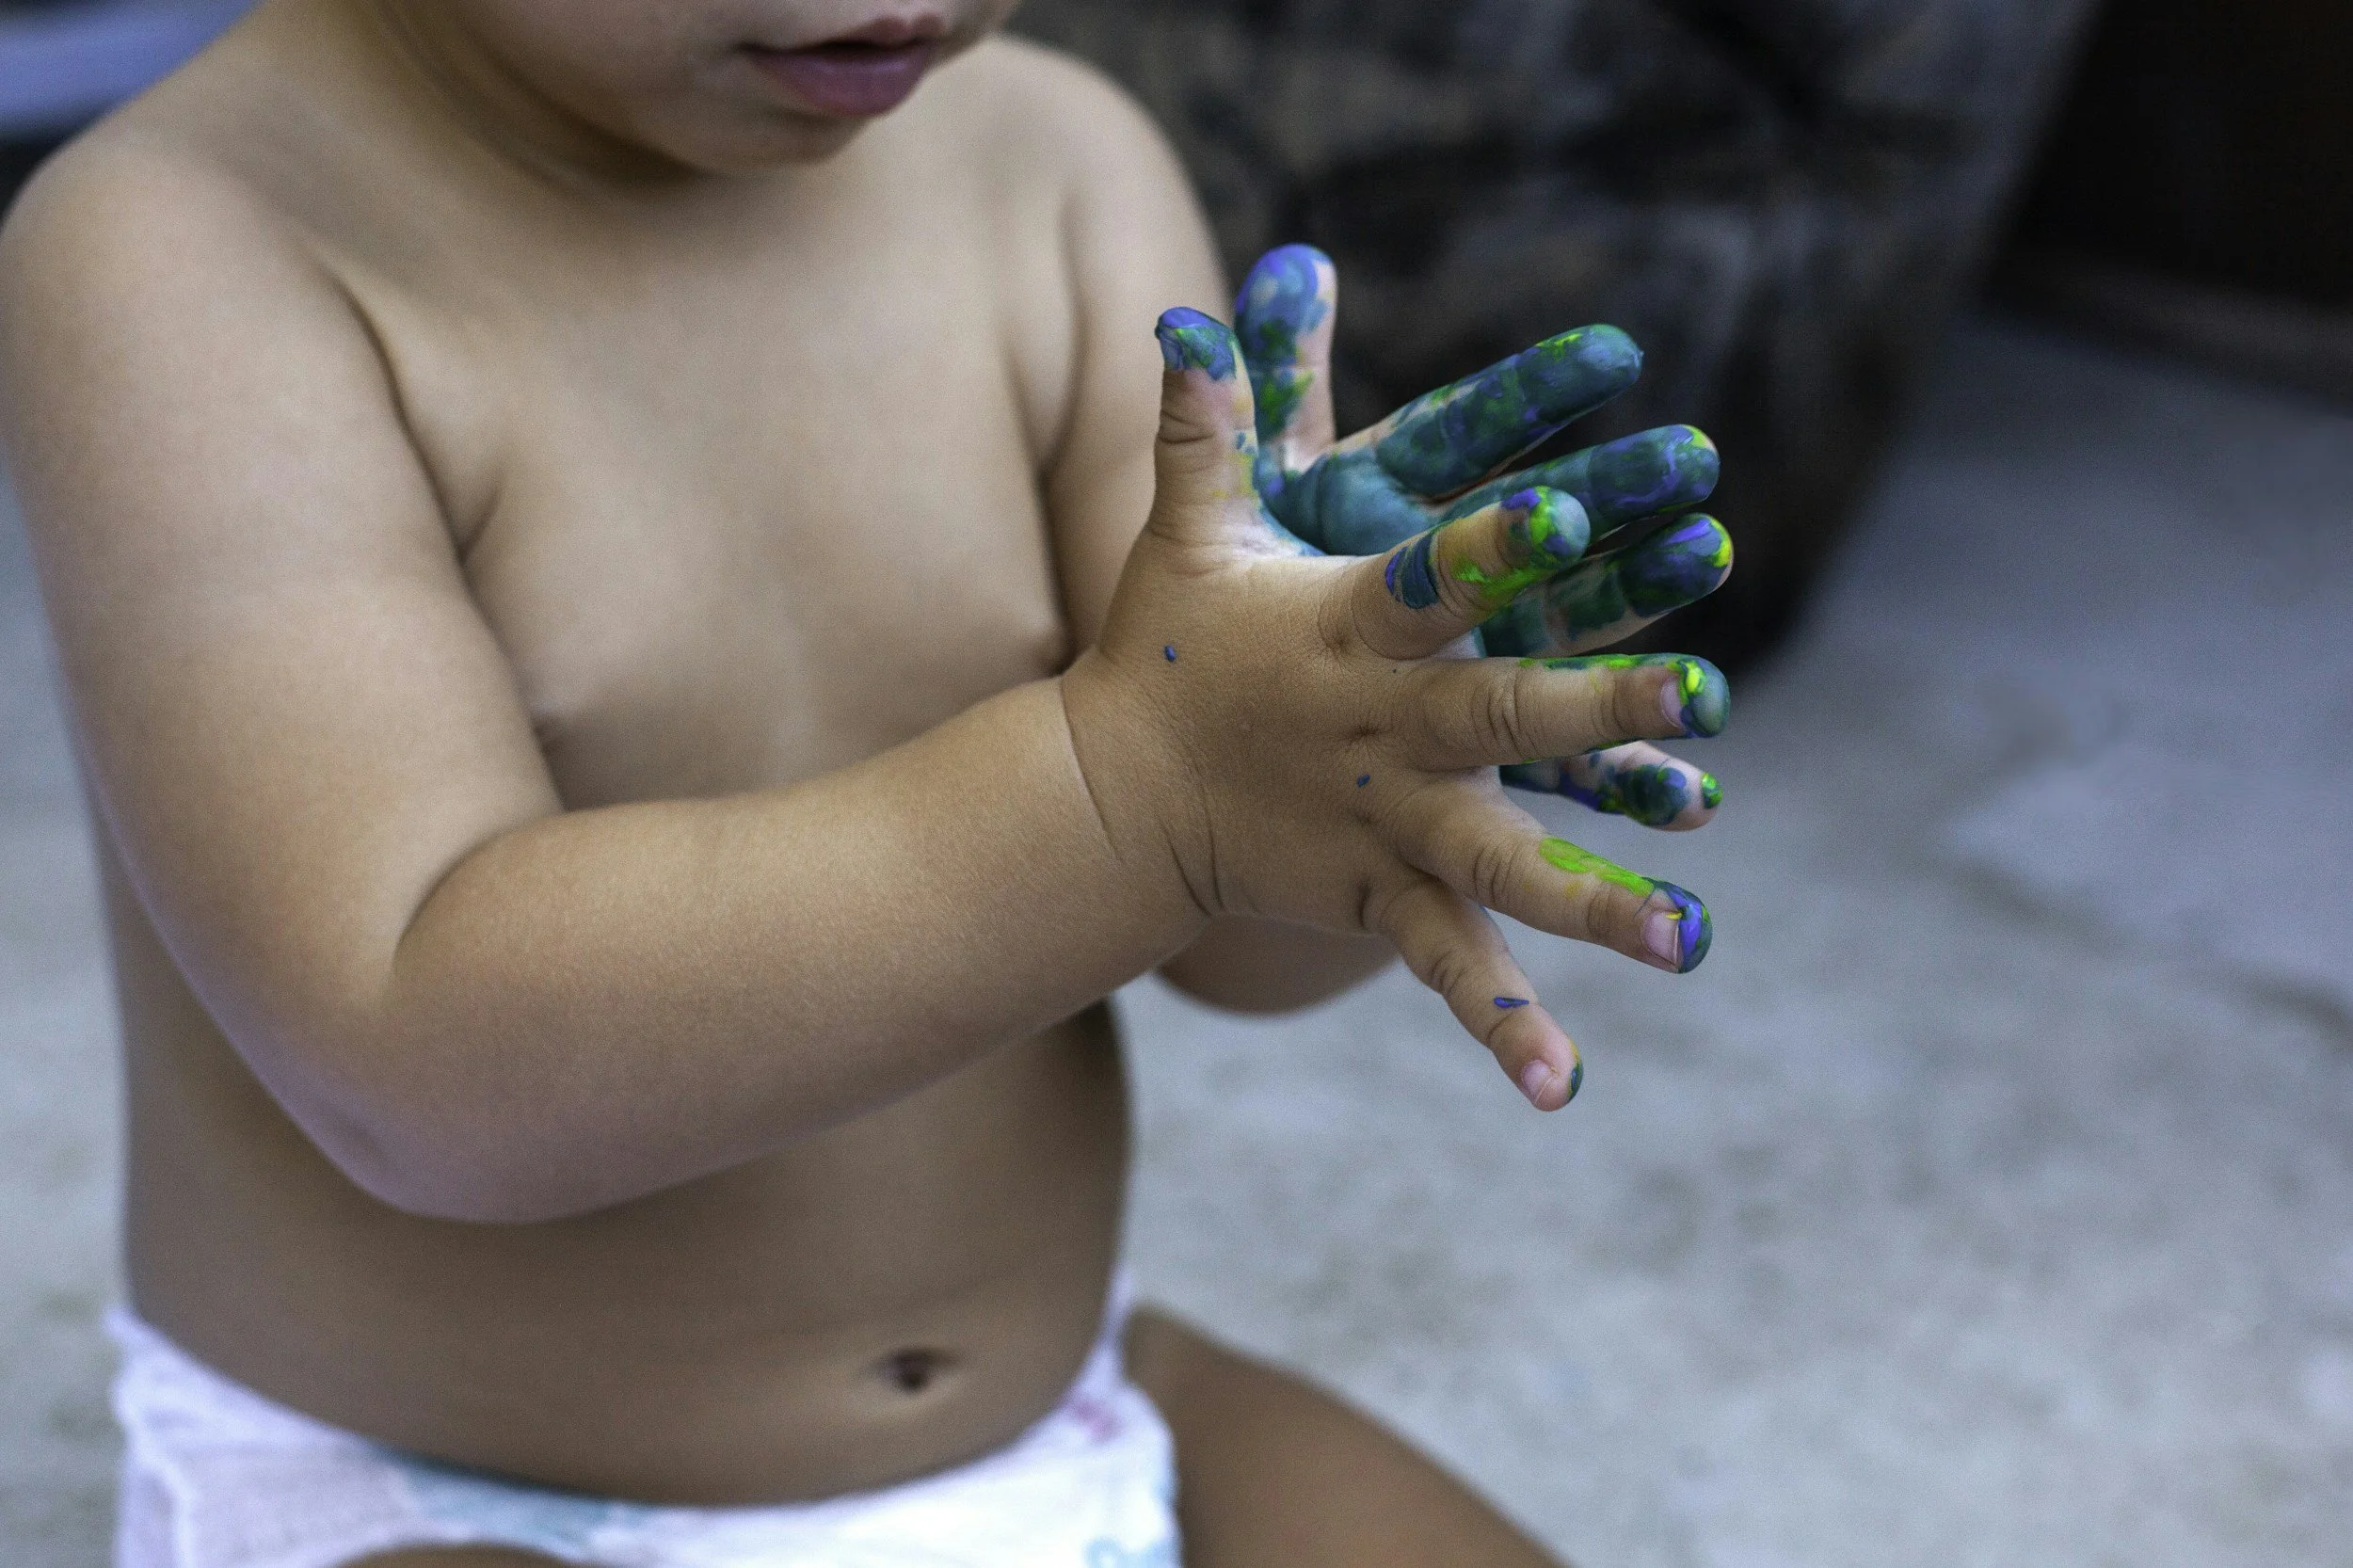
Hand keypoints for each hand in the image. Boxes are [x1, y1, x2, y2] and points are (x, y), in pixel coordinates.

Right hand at [1065, 310, 1720, 1112]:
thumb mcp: (1186, 531)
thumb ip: (1211, 424)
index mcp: (1344, 633)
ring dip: (1597, 900)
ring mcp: (1383, 827)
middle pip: (1498, 715)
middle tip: (1706, 694)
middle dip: (1598, 707)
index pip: (1429, 578)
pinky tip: (1560, 1089)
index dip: (1496, 543)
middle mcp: (1376, 734)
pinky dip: (1503, 1023)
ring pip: (1500, 866)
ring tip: (1697, 941)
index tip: (1575, 507)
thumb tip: (1185, 307)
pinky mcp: (1379, 899)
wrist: (1109, 799)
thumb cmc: (1166, 647)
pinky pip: (1448, 966)